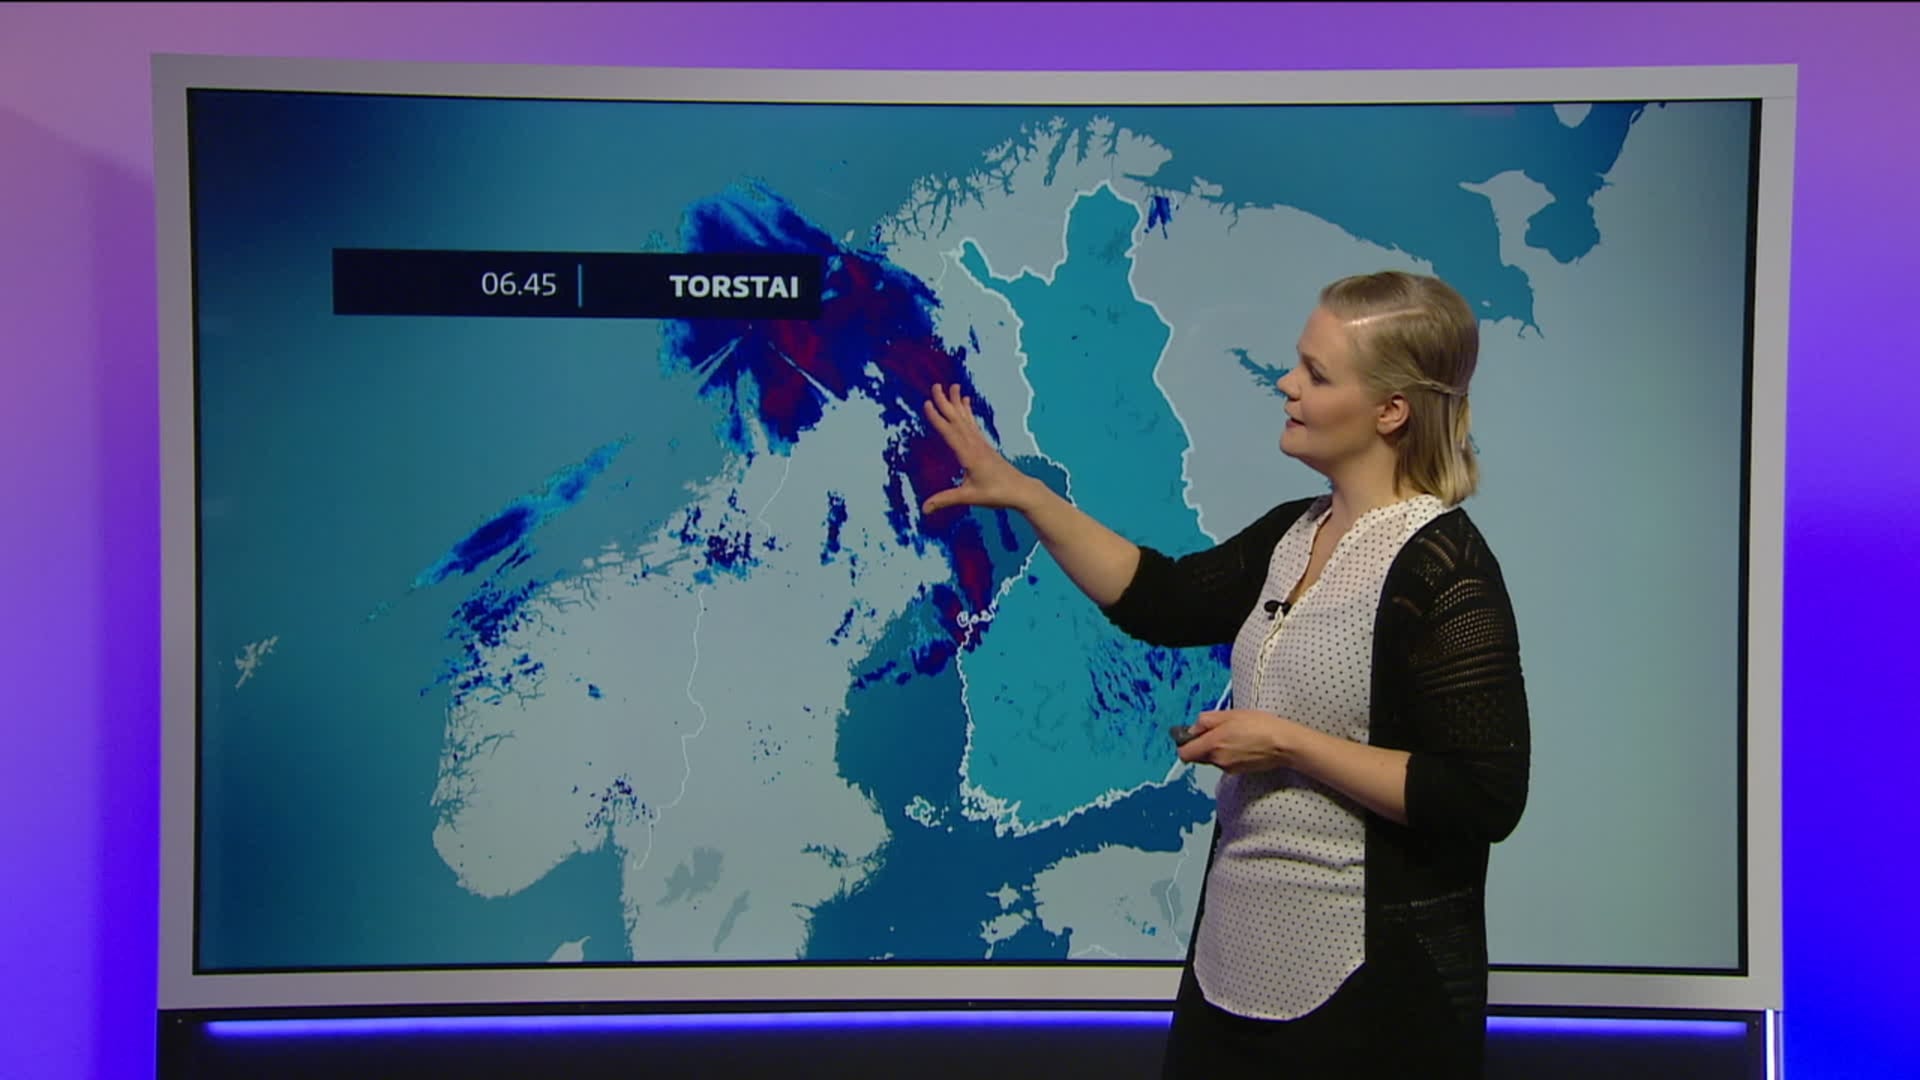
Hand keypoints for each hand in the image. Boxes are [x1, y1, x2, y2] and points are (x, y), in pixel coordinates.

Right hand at [920, 383, 1032, 513]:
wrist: (1021, 490)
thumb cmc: (996, 493)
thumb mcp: (969, 497)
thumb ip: (946, 500)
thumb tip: (924, 509)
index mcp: (969, 455)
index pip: (950, 433)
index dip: (938, 418)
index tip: (927, 403)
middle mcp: (975, 445)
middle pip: (957, 420)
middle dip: (946, 402)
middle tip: (936, 386)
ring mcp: (980, 444)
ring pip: (965, 419)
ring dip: (957, 403)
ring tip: (952, 386)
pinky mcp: (984, 446)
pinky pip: (973, 425)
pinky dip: (967, 412)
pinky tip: (965, 403)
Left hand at [1175, 709, 1303, 773]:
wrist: (1283, 744)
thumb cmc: (1260, 726)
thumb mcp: (1230, 714)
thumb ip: (1206, 721)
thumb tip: (1192, 728)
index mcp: (1213, 744)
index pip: (1184, 753)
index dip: (1184, 743)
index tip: (1190, 734)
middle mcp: (1217, 760)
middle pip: (1198, 756)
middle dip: (1202, 744)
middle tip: (1216, 730)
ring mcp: (1227, 768)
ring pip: (1211, 759)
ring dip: (1216, 748)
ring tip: (1233, 735)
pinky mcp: (1238, 772)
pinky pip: (1224, 762)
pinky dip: (1227, 754)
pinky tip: (1241, 744)